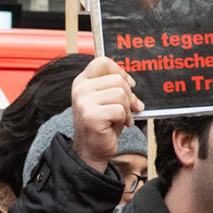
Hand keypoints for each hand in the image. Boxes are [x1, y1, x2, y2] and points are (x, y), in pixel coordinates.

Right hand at [69, 57, 142, 171]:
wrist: (92, 149)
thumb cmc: (103, 124)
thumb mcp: (106, 99)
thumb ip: (114, 85)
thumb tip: (131, 81)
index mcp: (82, 81)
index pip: (102, 62)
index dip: (120, 71)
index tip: (129, 84)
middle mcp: (80, 89)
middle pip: (117, 79)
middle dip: (129, 95)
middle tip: (128, 108)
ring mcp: (83, 102)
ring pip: (120, 94)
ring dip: (127, 108)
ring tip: (121, 117)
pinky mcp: (91, 115)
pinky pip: (119, 109)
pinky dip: (124, 118)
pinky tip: (118, 124)